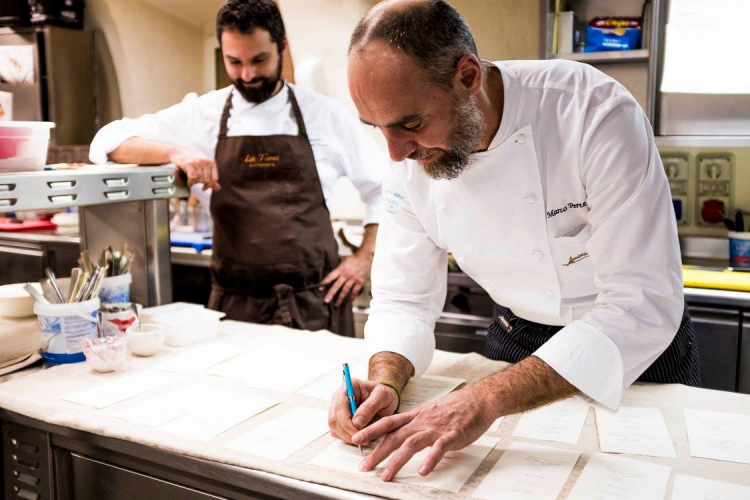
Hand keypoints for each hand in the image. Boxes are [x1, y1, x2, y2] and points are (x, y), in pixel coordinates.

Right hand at [169, 146, 220, 190]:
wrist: (177, 151)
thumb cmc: (191, 159)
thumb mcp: (203, 166)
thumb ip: (211, 177)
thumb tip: (218, 189)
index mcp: (211, 162)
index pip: (214, 179)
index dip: (209, 185)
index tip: (204, 188)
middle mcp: (205, 161)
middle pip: (206, 180)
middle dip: (199, 183)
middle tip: (194, 181)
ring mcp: (197, 162)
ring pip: (199, 180)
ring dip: (194, 183)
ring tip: (190, 181)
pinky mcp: (189, 164)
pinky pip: (192, 178)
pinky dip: (190, 182)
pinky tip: (188, 182)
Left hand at [321, 252, 372, 306]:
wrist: (365, 256)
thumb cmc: (354, 257)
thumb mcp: (343, 259)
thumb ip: (336, 262)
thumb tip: (329, 259)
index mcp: (340, 269)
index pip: (331, 277)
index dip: (324, 282)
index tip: (319, 288)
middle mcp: (346, 275)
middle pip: (337, 286)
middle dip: (331, 293)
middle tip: (326, 301)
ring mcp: (353, 279)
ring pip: (345, 290)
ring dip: (340, 298)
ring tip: (336, 305)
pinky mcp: (360, 281)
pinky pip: (355, 291)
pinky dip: (352, 297)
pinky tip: (349, 302)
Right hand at [328, 378, 398, 443]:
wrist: (385, 399)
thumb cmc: (384, 395)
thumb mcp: (383, 396)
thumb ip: (370, 407)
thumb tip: (356, 422)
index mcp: (348, 387)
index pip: (339, 407)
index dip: (346, 423)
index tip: (359, 433)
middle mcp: (338, 398)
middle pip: (334, 419)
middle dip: (347, 433)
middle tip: (364, 440)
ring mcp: (336, 409)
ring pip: (334, 428)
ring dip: (347, 437)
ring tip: (364, 439)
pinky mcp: (339, 420)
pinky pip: (337, 433)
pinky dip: (347, 438)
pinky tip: (360, 437)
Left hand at [352, 385, 493, 481]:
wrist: (478, 400)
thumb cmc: (455, 407)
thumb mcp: (429, 411)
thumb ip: (415, 422)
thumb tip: (400, 432)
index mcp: (416, 416)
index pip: (388, 422)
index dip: (371, 430)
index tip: (355, 439)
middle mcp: (422, 421)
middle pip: (394, 436)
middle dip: (377, 452)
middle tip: (363, 466)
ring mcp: (436, 428)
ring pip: (411, 444)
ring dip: (396, 461)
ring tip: (386, 476)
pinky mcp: (452, 435)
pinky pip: (439, 448)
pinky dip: (430, 460)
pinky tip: (423, 472)